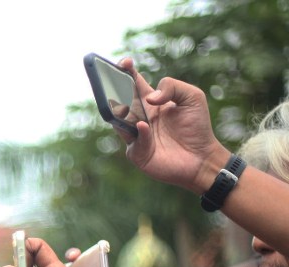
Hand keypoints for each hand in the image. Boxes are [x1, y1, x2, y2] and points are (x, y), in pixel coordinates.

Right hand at [119, 58, 229, 192]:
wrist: (202, 157)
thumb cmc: (197, 126)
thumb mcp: (192, 96)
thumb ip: (172, 87)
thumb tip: (150, 98)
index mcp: (150, 101)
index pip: (132, 83)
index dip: (125, 72)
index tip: (125, 63)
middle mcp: (139, 117)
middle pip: (118, 101)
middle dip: (112, 90)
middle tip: (111, 80)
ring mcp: (135, 135)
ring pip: (119, 121)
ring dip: (120, 111)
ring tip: (122, 102)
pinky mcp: (136, 153)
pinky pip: (133, 141)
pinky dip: (139, 133)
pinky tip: (144, 126)